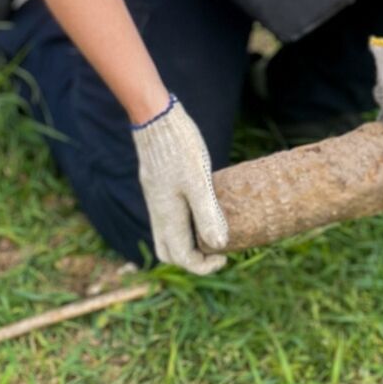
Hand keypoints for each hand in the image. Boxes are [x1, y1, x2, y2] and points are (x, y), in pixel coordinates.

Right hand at [130, 94, 228, 273]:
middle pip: (169, 252)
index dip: (205, 265)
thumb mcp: (198, 180)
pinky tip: (202, 206)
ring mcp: (156, 198)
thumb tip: (220, 245)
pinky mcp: (157, 186)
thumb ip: (207, 214)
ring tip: (212, 229)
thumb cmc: (179, 147)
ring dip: (188, 241)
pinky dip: (184, 223)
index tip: (226, 255)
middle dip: (191, 259)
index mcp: (167, 216)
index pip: (182, 257)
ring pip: (167, 234)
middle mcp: (158, 212)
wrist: (156, 118)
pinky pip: (168, 216)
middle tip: (216, 250)